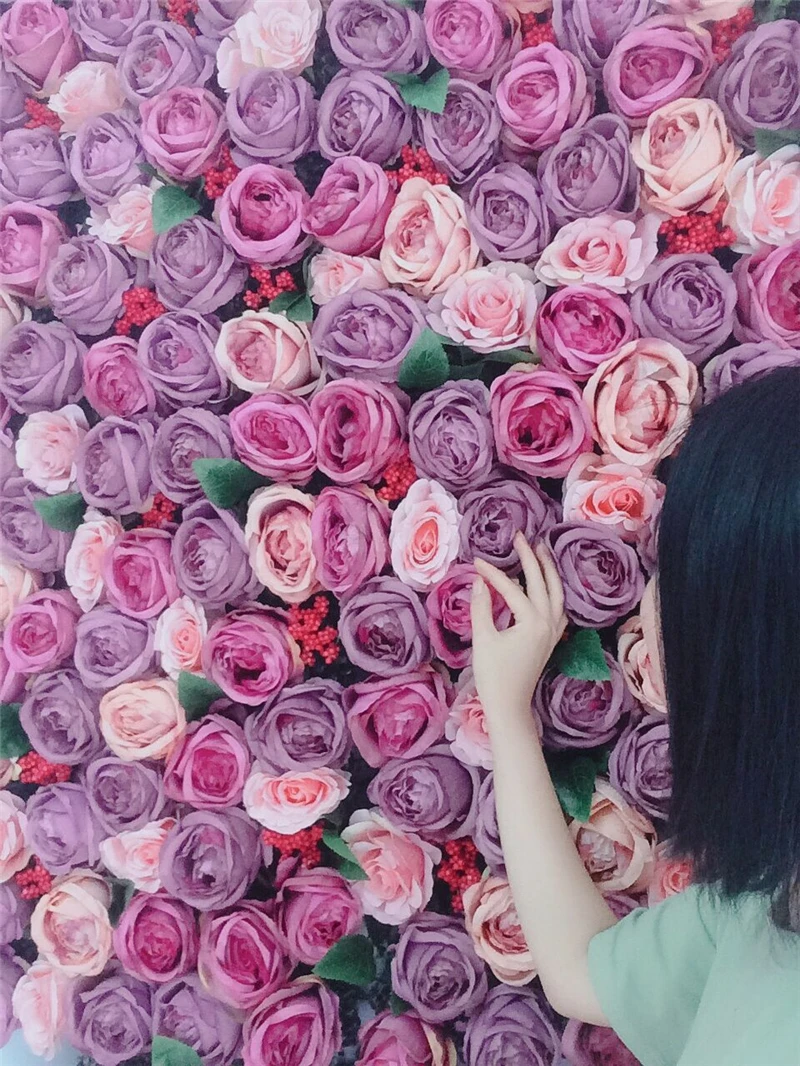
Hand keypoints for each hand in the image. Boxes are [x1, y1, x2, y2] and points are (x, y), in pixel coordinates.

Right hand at [470, 533, 566, 719]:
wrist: (510, 706)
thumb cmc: (494, 676)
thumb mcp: (483, 640)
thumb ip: (481, 607)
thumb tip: (479, 581)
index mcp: (533, 622)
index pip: (512, 589)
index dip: (493, 573)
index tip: (476, 561)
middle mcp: (549, 623)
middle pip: (543, 582)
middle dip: (531, 558)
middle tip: (521, 538)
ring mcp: (553, 631)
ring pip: (557, 593)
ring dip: (549, 571)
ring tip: (541, 551)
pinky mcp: (551, 639)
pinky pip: (558, 608)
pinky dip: (553, 591)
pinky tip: (547, 586)